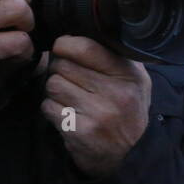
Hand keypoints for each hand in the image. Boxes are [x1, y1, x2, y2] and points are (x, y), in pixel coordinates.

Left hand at [41, 35, 151, 177]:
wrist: (129, 152)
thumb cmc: (127, 107)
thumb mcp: (134, 79)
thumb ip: (115, 55)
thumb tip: (80, 31)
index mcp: (130, 74)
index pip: (85, 47)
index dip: (66, 45)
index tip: (64, 48)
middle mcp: (117, 93)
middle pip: (63, 65)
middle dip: (60, 69)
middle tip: (70, 78)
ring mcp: (99, 113)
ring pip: (53, 85)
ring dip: (55, 90)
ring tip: (71, 97)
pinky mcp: (80, 131)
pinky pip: (49, 107)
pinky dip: (52, 109)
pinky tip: (68, 113)